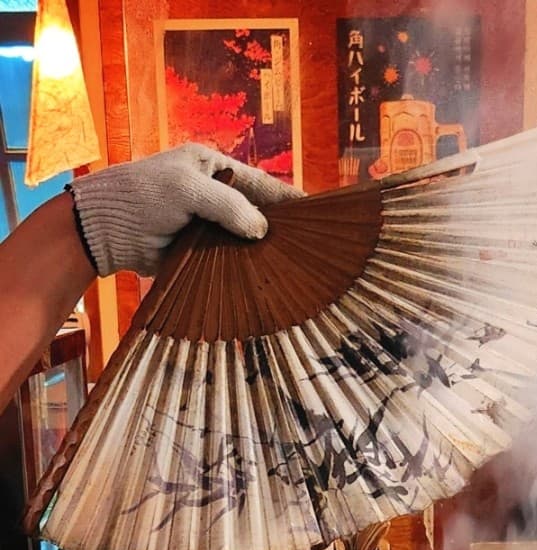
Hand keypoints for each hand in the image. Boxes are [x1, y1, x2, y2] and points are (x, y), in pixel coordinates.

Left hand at [69, 143, 300, 277]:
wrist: (106, 230)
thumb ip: (228, 206)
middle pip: (254, 212)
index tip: (314, 211)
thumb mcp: (189, 190)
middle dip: (277, 227)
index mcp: (212, 168)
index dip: (286, 197)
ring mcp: (206, 225)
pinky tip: (261, 278)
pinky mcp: (198, 251)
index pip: (259, 182)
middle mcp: (213, 194)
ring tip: (292, 265)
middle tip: (308, 245)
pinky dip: (241, 268)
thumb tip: (261, 229)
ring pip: (242, 239)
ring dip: (260, 251)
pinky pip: (227, 259)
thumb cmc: (143, 196)